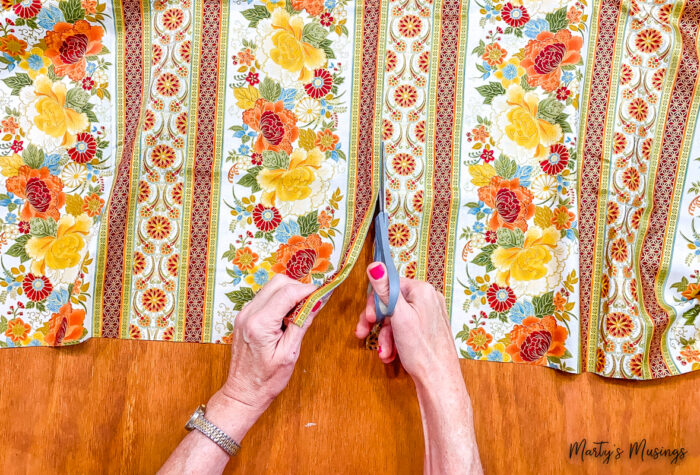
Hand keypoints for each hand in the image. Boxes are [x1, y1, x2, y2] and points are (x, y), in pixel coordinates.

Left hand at [220, 274, 320, 413]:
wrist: (243, 392)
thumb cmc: (266, 380)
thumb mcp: (289, 354)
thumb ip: (301, 324)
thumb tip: (316, 302)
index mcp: (260, 324)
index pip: (287, 292)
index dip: (308, 289)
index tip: (322, 293)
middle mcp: (249, 314)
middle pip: (278, 282)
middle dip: (298, 288)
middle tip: (312, 302)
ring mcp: (244, 313)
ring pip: (271, 287)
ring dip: (289, 293)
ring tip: (300, 311)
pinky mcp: (244, 316)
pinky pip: (265, 297)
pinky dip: (279, 300)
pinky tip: (287, 316)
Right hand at [354, 262, 460, 385]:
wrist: (439, 381)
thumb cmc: (422, 350)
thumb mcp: (398, 317)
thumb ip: (385, 290)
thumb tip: (376, 265)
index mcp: (422, 290)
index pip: (390, 284)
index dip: (375, 302)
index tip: (368, 318)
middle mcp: (428, 298)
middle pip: (392, 302)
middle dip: (377, 322)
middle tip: (363, 332)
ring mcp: (429, 314)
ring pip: (396, 318)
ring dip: (385, 336)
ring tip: (383, 352)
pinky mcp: (428, 328)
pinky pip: (405, 328)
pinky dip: (395, 341)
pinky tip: (391, 354)